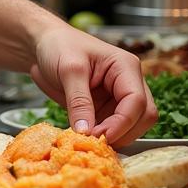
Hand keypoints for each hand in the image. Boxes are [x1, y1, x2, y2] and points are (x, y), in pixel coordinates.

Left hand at [30, 24, 157, 145]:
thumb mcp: (68, 69)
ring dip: (114, 137)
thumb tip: (86, 131)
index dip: (122, 123)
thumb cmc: (58, 46)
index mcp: (125, 67)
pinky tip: (86, 138)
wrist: (44, 45)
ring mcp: (118, 98)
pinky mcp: (106, 108)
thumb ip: (78, 100)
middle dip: (123, 133)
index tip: (100, 136)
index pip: (137, 101)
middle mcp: (128, 83)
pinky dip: (103, 137)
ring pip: (132, 127)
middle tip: (94, 142)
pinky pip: (113, 129)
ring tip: (88, 140)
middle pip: (142, 117)